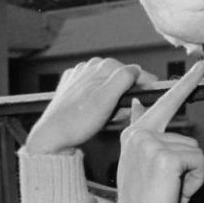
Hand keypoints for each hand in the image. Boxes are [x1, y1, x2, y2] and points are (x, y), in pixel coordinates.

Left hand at [24, 57, 157, 154]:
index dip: (143, 84)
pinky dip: (98, 104)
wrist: (52, 136)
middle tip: (123, 114)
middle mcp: (88, 68)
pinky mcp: (71, 90)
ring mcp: (78, 78)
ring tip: (106, 117)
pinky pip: (93, 95)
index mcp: (100, 66)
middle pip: (119, 80)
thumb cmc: (76, 122)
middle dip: (124, 97)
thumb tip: (136, 70)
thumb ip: (124, 78)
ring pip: (106, 88)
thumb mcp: (107, 99)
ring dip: (112, 102)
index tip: (151, 93)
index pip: (131, 71)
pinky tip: (94, 115)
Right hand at [110, 61, 203, 202]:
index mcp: (133, 135)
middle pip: (188, 140)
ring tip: (168, 193)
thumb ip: (142, 134)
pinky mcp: (165, 157)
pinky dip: (193, 183)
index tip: (200, 67)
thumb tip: (138, 104)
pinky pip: (198, 163)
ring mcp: (152, 144)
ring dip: (189, 177)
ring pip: (194, 152)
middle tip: (170, 189)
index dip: (184, 85)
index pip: (161, 103)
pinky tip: (174, 194)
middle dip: (187, 167)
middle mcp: (140, 134)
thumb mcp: (136, 164)